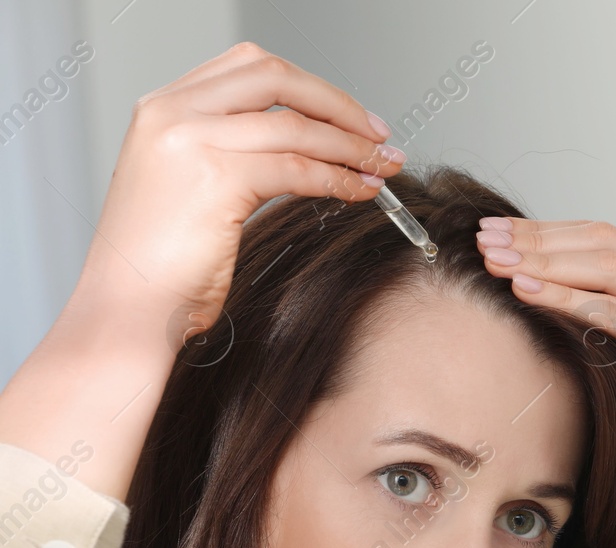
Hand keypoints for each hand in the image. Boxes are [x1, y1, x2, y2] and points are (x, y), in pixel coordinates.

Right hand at [85, 41, 403, 344]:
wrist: (127, 307)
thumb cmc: (160, 262)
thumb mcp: (186, 184)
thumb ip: (228, 149)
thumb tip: (301, 141)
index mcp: (162, 106)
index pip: (250, 68)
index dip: (310, 88)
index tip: (351, 114)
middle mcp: (171, 112)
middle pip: (276, 79)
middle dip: (338, 105)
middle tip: (379, 135)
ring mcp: (190, 140)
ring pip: (295, 127)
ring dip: (351, 147)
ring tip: (384, 167)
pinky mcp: (215, 179)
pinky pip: (297, 169)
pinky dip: (338, 179)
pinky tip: (360, 192)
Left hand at [474, 218, 615, 484]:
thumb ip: (606, 308)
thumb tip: (531, 280)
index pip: (602, 236)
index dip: (545, 230)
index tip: (496, 232)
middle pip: (600, 242)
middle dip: (537, 239)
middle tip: (485, 239)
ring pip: (605, 268)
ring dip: (544, 263)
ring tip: (497, 263)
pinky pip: (614, 311)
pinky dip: (566, 299)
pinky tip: (527, 292)